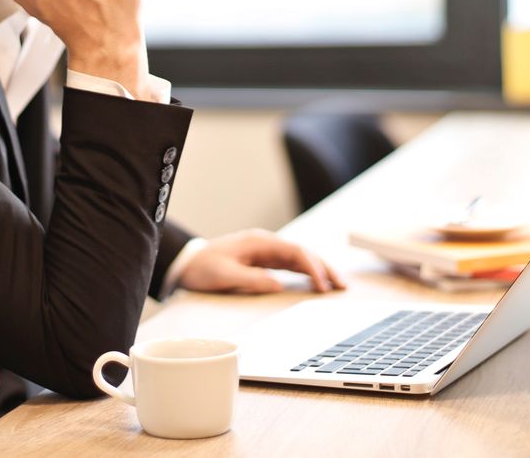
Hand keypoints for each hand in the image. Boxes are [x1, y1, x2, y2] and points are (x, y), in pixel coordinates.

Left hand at [177, 229, 344, 293]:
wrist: (187, 263)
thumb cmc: (203, 268)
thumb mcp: (224, 275)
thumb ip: (251, 279)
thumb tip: (278, 285)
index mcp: (259, 242)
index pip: (295, 251)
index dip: (312, 267)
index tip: (322, 285)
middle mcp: (266, 244)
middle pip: (303, 253)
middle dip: (325, 267)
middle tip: (343, 285)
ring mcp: (266, 252)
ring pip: (300, 259)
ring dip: (319, 270)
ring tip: (338, 286)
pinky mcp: (264, 261)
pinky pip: (291, 265)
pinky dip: (307, 273)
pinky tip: (318, 283)